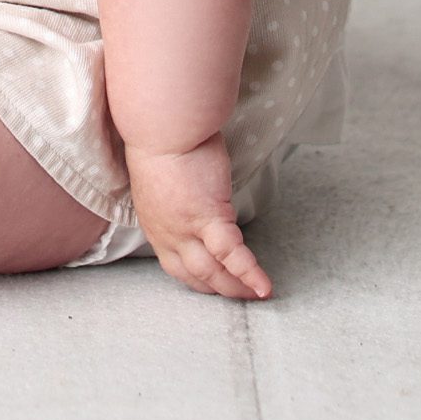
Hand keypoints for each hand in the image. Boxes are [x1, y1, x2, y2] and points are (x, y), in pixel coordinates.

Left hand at [124, 133, 273, 300]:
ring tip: (257, 295)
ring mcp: (186, 229)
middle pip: (195, 275)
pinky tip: (265, 287)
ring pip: (213, 272)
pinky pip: (232, 255)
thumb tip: (194, 192)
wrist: (163, 124)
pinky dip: (250, 274)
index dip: (197, 279)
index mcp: (156, 223)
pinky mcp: (208, 217)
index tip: (214, 283)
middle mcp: (167, 233)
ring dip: (236, 288)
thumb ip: (177, 194)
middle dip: (220, 289)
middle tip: (242, 296)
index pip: (176, 264)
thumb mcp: (163, 176)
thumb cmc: (164, 137)